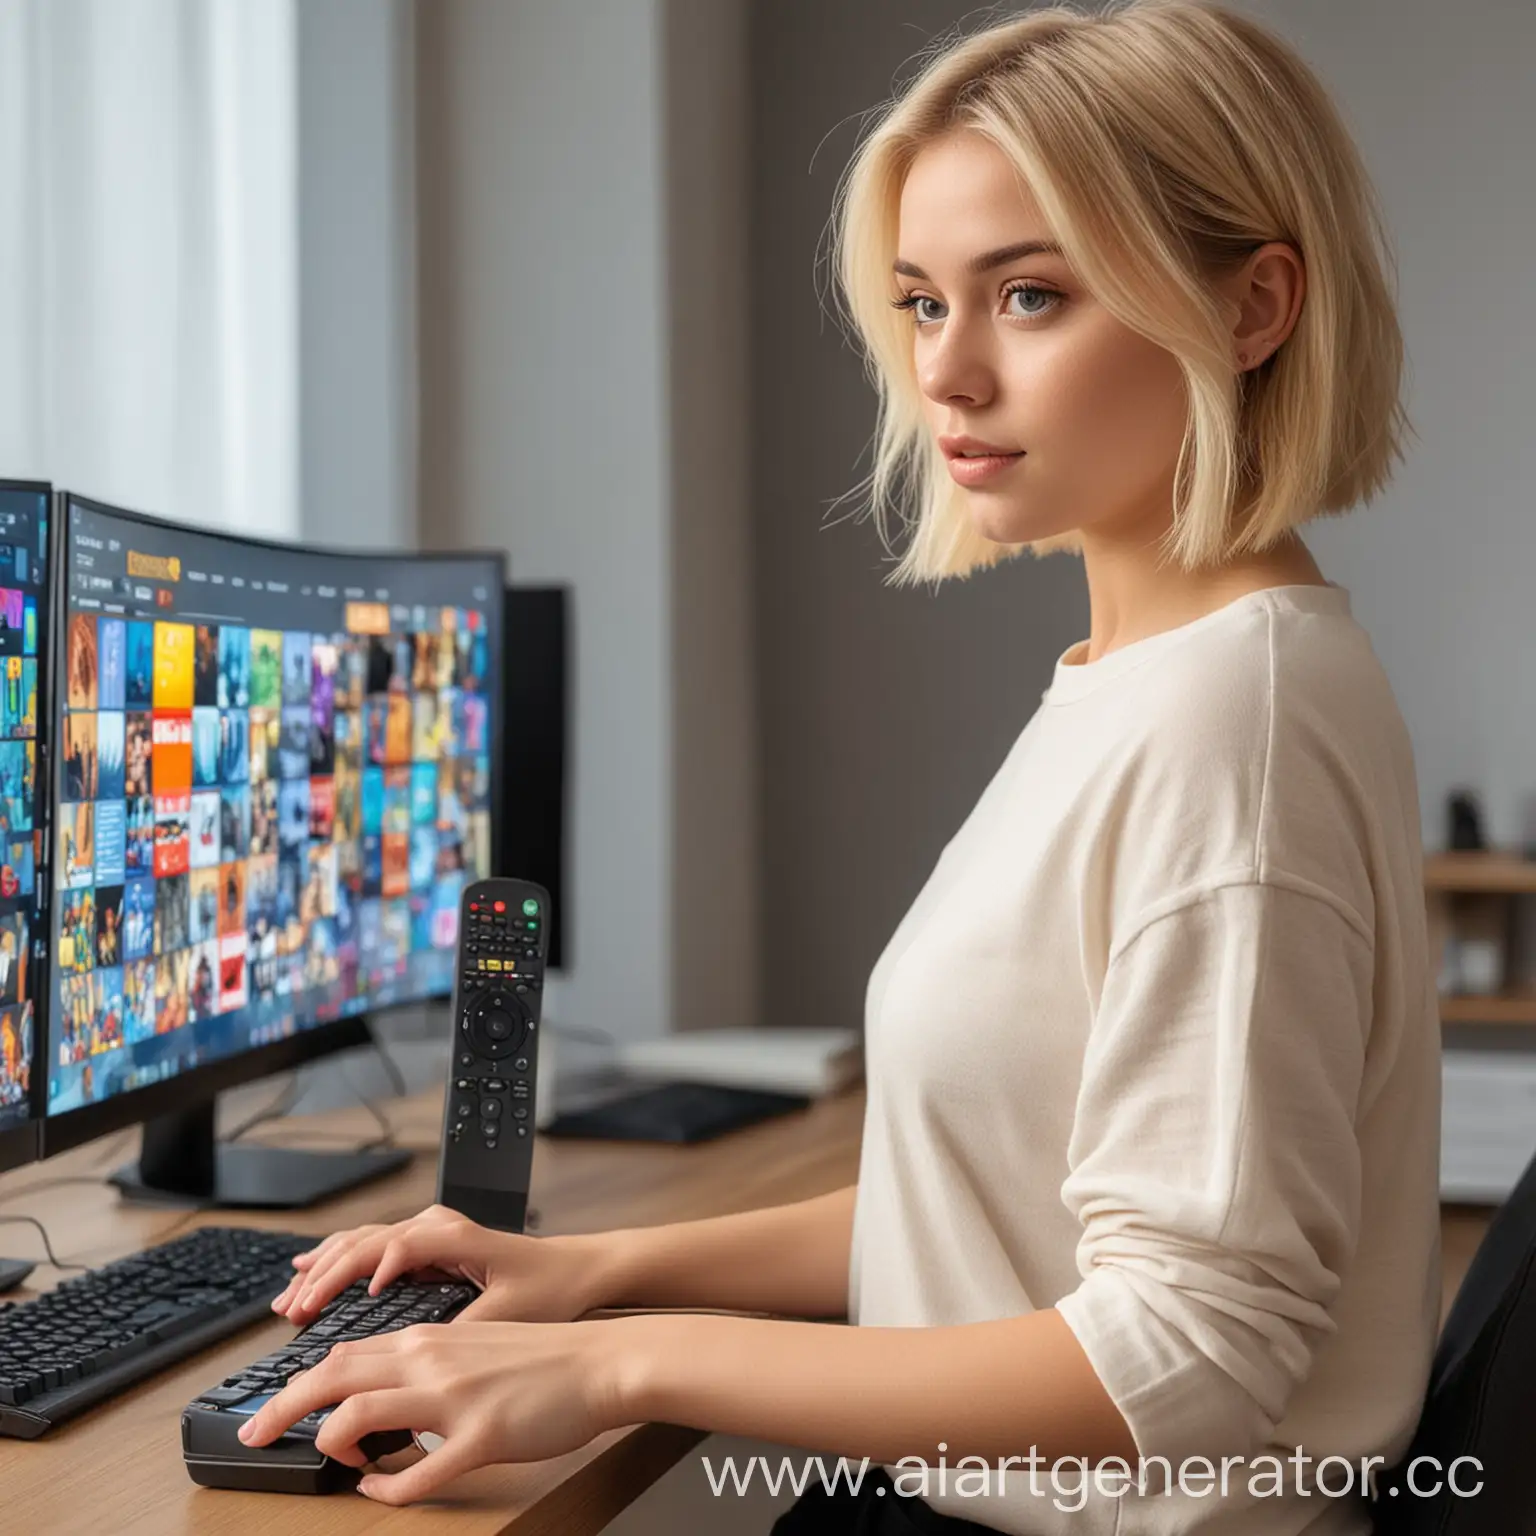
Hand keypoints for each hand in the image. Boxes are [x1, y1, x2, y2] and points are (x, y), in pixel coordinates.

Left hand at [235, 1320, 623, 1503]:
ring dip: (331, 1443)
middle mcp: (432, 1360)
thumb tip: (379, 1396)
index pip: (342, 1354)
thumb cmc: (544, 1357)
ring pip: (360, 1413)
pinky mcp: (483, 1437)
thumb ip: (424, 1365)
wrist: (602, 1361)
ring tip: (336, 1460)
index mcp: (428, 1339)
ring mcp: (455, 1399)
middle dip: (281, 1408)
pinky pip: (417, 1474)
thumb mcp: (473, 1345)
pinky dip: (387, 1490)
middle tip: (252, 1438)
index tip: (270, 1409)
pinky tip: (382, 1492)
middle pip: (333, 1377)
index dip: (296, 1383)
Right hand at [270, 1205, 609, 1325]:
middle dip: (321, 1275)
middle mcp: (437, 1226)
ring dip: (323, 1267)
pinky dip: (339, 1259)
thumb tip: (411, 1356)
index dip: (352, 1277)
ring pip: (362, 1239)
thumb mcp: (505, 1314)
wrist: (581, 1269)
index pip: (387, 1248)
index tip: (325, 1309)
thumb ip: (458, 1330)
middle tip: (289, 1313)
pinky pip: (372, 1245)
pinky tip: (314, 1270)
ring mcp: (431, 1230)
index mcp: (453, 1237)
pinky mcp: (430, 1243)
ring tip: (290, 1298)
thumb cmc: (551, 1288)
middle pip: (364, 1240)